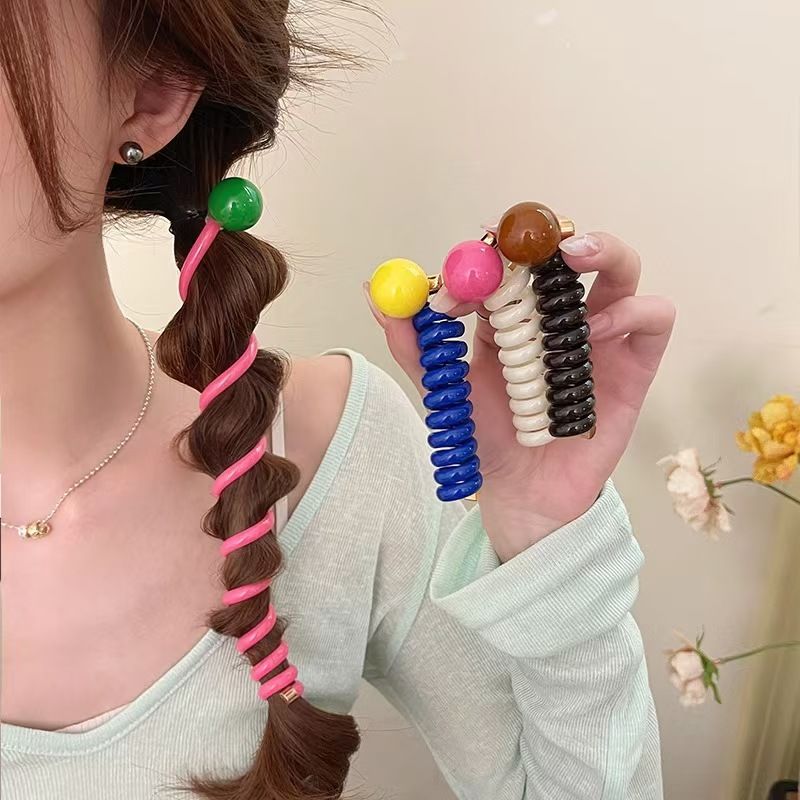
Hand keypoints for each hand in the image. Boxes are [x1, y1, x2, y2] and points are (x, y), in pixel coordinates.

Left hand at [365, 232, 674, 560]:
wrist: (519, 494)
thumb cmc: (485, 438)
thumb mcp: (441, 390)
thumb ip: (413, 345)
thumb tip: (374, 292)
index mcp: (511, 316)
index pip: (512, 262)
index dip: (492, 252)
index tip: (469, 262)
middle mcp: (557, 318)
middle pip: (569, 252)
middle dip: (554, 236)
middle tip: (532, 240)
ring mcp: (600, 337)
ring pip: (621, 271)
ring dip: (603, 252)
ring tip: (572, 260)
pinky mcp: (633, 365)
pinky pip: (652, 320)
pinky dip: (631, 312)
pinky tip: (594, 331)